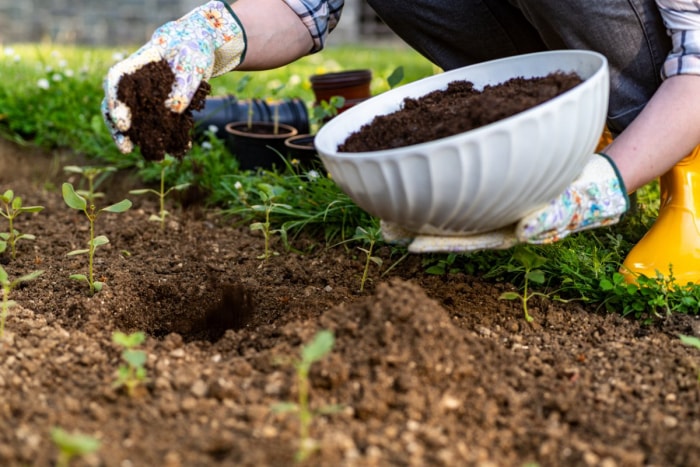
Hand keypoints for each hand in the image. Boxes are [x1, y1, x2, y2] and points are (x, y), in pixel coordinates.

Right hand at [102, 0, 245, 152]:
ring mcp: (145, 96)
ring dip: (140, 138)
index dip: (116, 103)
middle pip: (117, 105)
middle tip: (125, 148)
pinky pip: (158, 124)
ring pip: (134, 119)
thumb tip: (175, 109)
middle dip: (119, 129)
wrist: (199, 49)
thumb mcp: (191, 60)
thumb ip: (184, 83)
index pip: (116, 82)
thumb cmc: (191, 48)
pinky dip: (167, 136)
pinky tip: (178, 148)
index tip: (123, 123)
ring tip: (152, 155)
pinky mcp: (160, 107)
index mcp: (135, 65)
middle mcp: (135, 83)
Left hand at [380, 153, 628, 252]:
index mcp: (504, 231)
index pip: (464, 239)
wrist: (593, 179)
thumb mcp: (569, 210)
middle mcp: (490, 217)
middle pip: (448, 224)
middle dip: (416, 225)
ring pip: (450, 201)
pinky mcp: (493, 180)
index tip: (406, 243)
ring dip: (420, 200)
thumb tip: (524, 232)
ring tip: (385, 199)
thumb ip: (549, 220)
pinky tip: (417, 162)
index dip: (435, 241)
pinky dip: (440, 172)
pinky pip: (462, 178)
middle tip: (381, 225)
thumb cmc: (581, 197)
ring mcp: (490, 200)